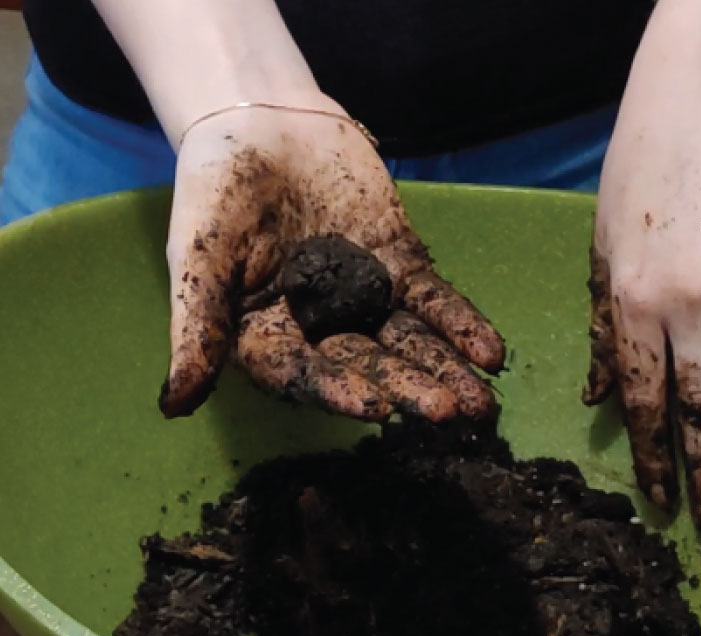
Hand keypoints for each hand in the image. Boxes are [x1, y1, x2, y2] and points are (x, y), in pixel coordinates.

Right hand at [161, 104, 503, 420]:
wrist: (261, 119)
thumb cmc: (214, 189)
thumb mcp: (196, 256)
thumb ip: (196, 328)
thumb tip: (173, 406)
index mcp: (270, 339)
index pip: (308, 376)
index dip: (341, 393)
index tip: (377, 410)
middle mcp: (323, 330)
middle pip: (370, 364)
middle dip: (409, 388)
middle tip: (446, 414)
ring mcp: (367, 300)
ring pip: (411, 343)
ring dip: (446, 371)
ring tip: (481, 404)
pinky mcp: (401, 269)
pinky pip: (436, 302)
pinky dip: (462, 326)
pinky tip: (491, 355)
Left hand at [584, 0, 700, 534]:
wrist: (698, 96)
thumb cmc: (635, 174)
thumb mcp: (600, 253)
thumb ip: (604, 331)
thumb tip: (600, 401)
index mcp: (633, 302)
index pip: (643, 402)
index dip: (651, 460)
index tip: (660, 503)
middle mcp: (689, 302)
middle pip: (699, 409)